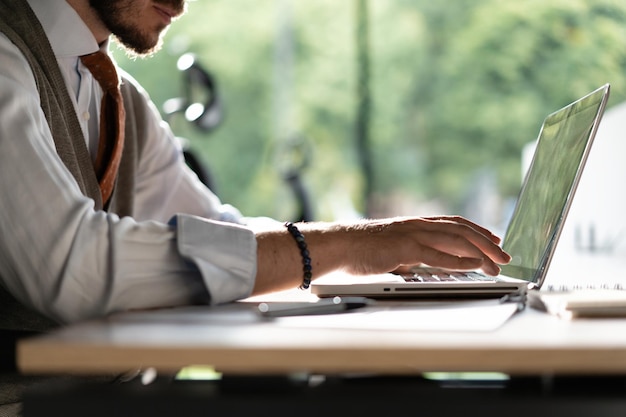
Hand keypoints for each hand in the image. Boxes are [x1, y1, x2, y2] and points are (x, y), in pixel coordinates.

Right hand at [253, 215, 510, 295]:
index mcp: (412, 224)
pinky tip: (474, 265)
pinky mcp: (404, 248)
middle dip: (486, 241)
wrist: (337, 245)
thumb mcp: (389, 250)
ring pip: (455, 239)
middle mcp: (416, 225)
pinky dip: (460, 260)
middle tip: (504, 254)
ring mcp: (411, 234)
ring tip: (496, 263)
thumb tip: (421, 265)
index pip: (452, 222)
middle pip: (460, 230)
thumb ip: (408, 255)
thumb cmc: (358, 249)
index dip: (475, 229)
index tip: (492, 238)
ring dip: (479, 251)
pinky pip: (438, 254)